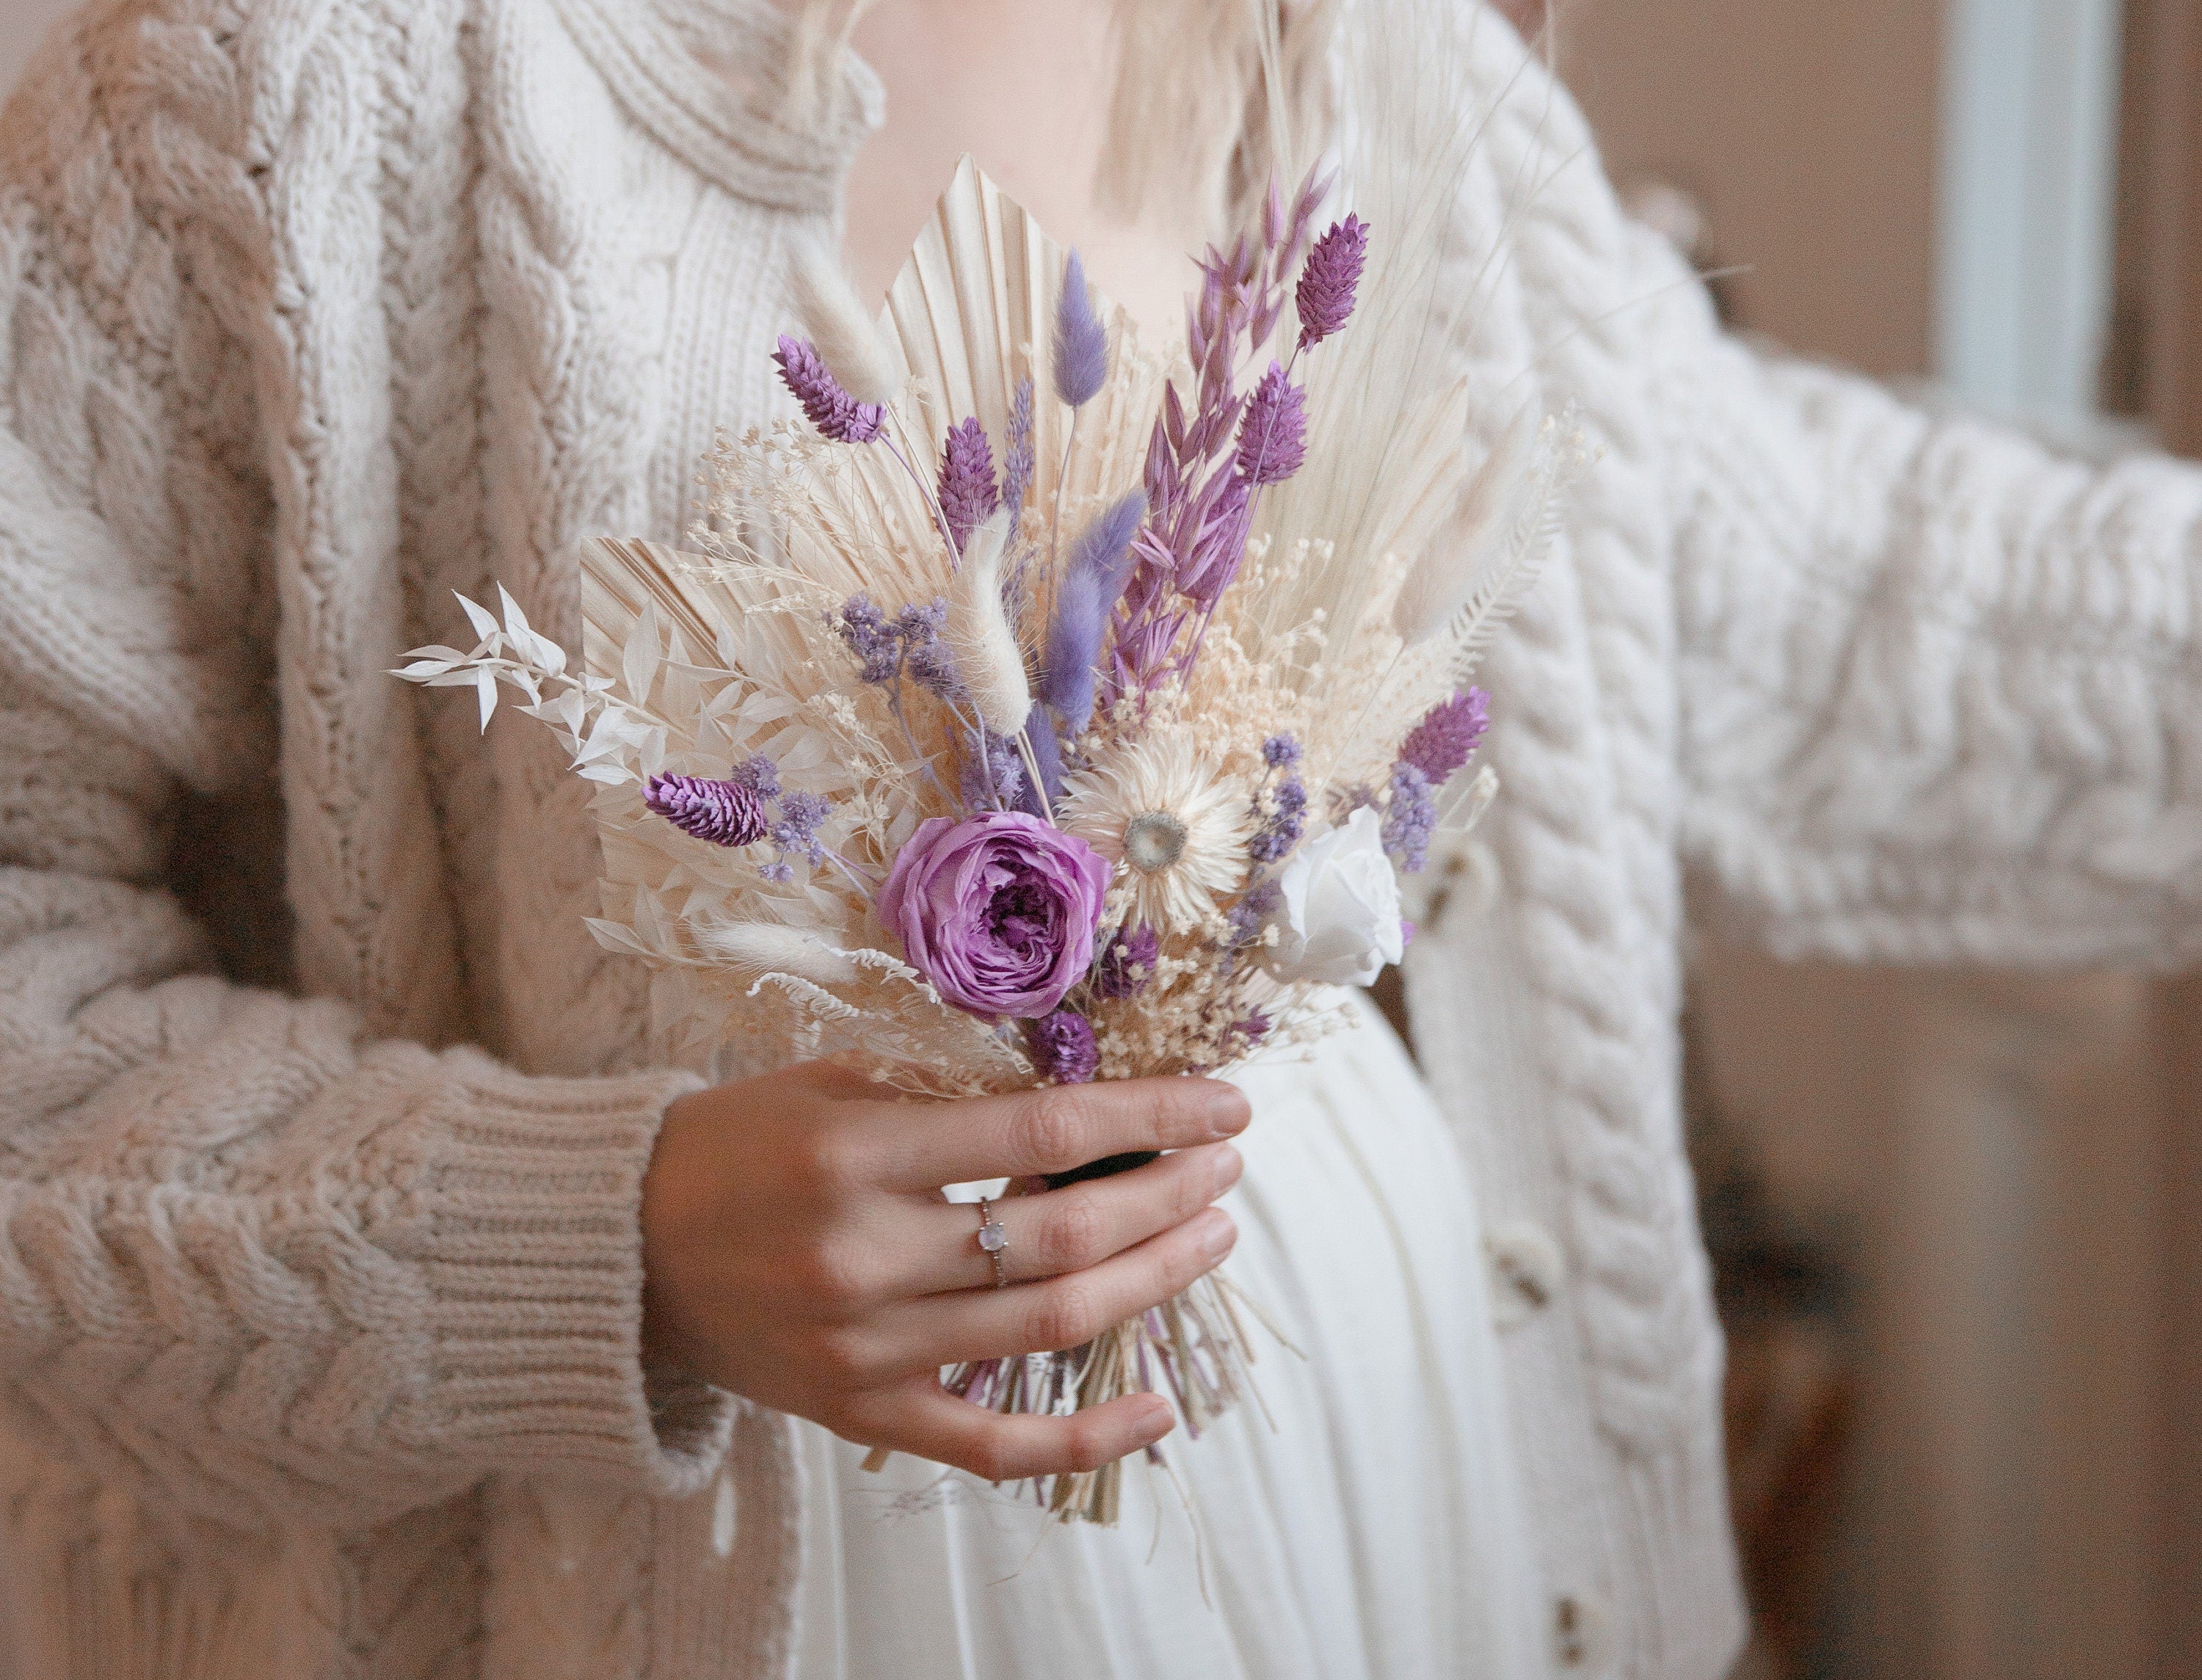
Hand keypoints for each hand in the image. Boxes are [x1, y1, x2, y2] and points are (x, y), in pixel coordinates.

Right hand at [640, 1062, 1248, 1481]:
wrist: (619, 1248)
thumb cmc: (736, 1144)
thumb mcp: (834, 1082)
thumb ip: (952, 1090)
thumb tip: (1089, 1102)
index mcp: (857, 1154)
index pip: (1045, 1133)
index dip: (1152, 1117)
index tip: (1223, 1105)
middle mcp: (865, 1258)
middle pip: (1065, 1236)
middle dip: (1170, 1196)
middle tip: (1225, 1167)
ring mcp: (867, 1350)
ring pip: (1052, 1325)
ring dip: (1153, 1280)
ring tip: (1211, 1236)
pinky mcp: (863, 1413)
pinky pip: (995, 1444)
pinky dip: (1088, 1437)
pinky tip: (1161, 1408)